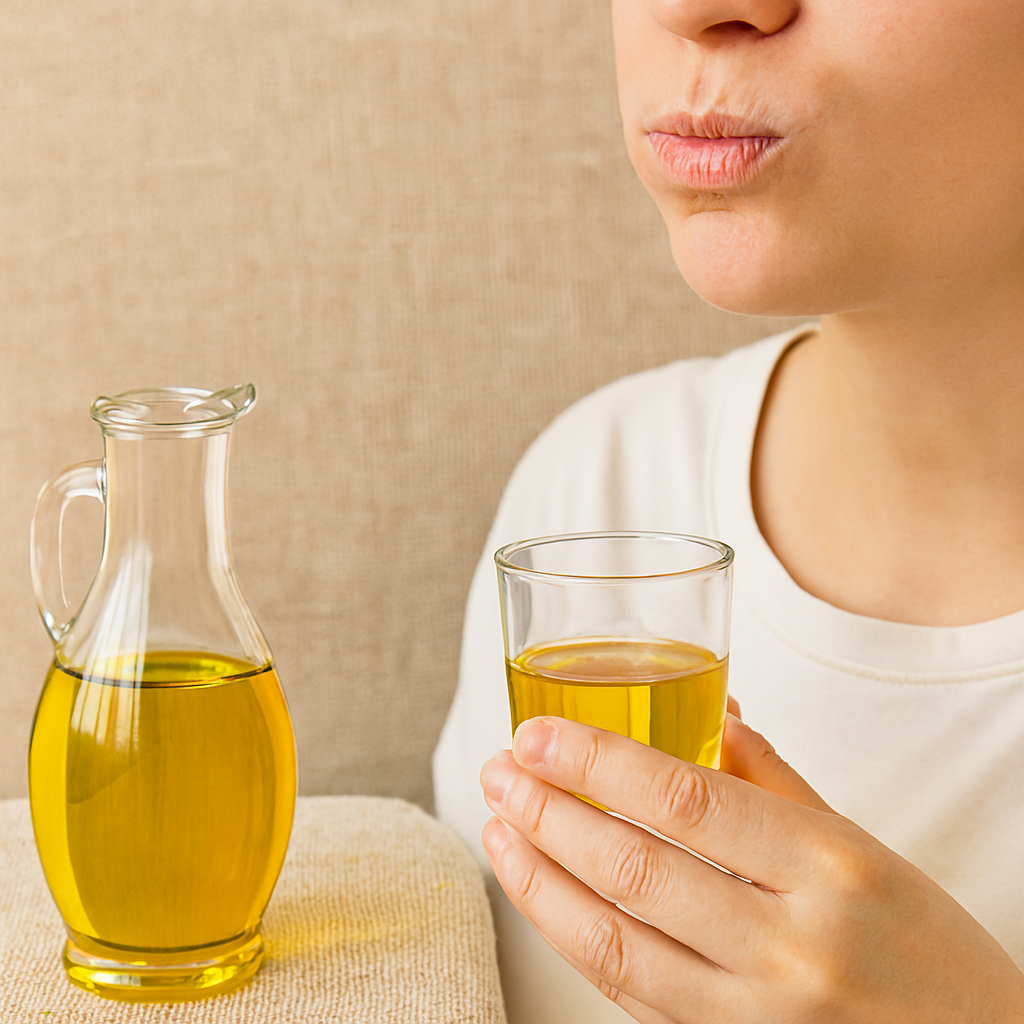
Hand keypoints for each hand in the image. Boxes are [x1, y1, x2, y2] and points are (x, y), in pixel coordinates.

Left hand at [479, 714, 1023, 1022]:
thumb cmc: (925, 946)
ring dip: (540, 879)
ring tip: (497, 827)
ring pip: (615, 941)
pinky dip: (572, 936)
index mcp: (830, 867)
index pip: (686, 800)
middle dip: (548, 813)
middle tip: (500, 770)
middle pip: (635, 868)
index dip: (598, 759)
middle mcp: (790, 944)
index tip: (539, 732)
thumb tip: (712, 712)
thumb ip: (774, 781)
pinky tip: (542, 893)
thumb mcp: (863, 845)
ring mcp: (757, 1014)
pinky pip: (629, 991)